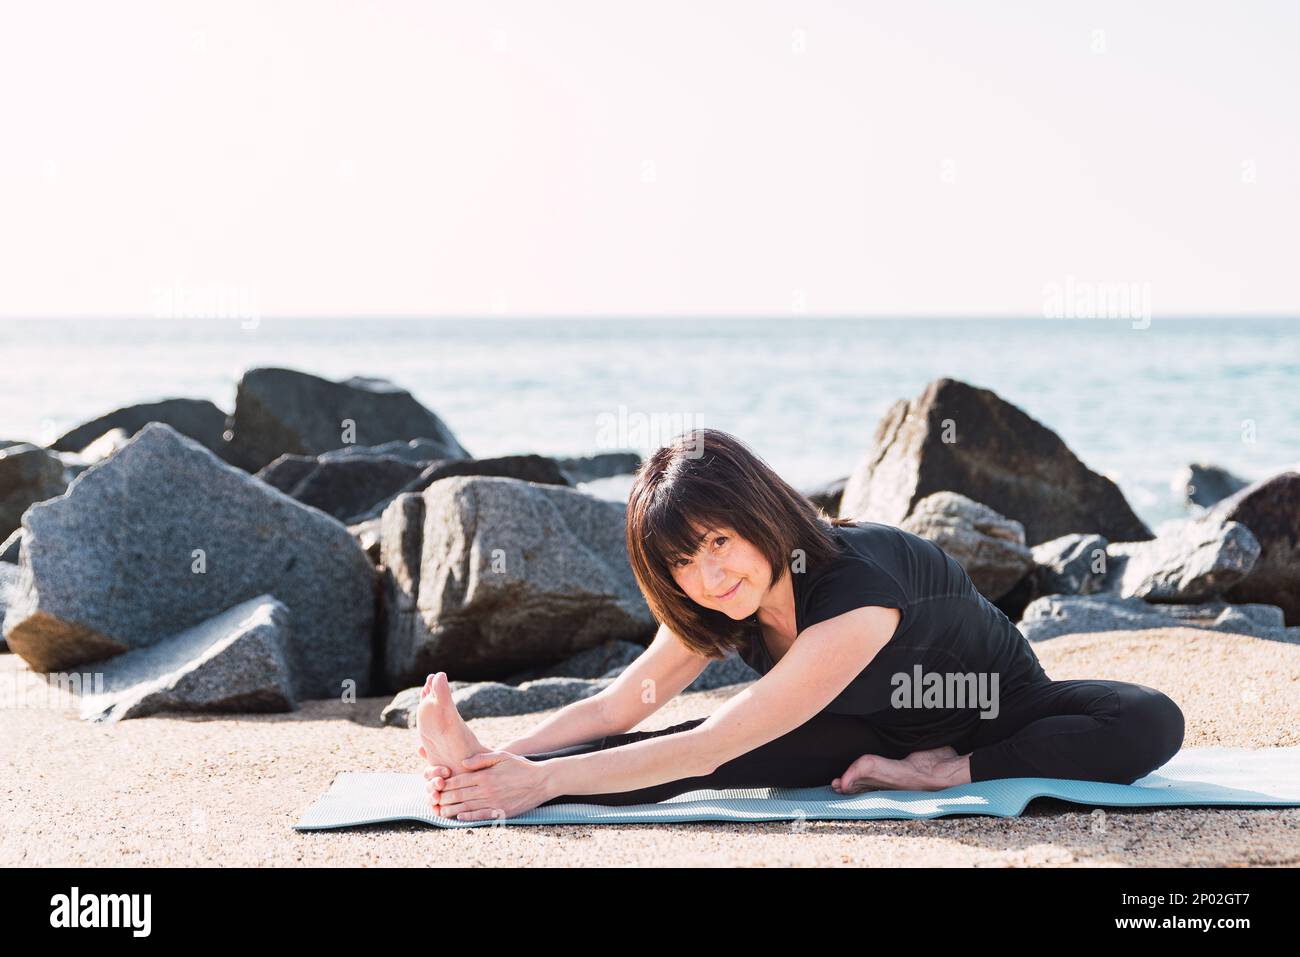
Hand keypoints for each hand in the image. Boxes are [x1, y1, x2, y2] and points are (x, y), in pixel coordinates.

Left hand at [426, 750, 550, 821]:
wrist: (542, 780)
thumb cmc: (521, 766)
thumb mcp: (502, 756)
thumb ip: (481, 758)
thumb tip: (463, 763)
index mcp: (485, 775)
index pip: (459, 780)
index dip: (445, 784)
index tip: (436, 785)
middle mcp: (487, 789)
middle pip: (459, 795)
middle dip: (444, 797)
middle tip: (433, 799)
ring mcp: (494, 802)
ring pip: (466, 807)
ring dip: (451, 809)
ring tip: (440, 810)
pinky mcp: (501, 811)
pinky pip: (481, 816)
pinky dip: (469, 816)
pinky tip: (459, 816)